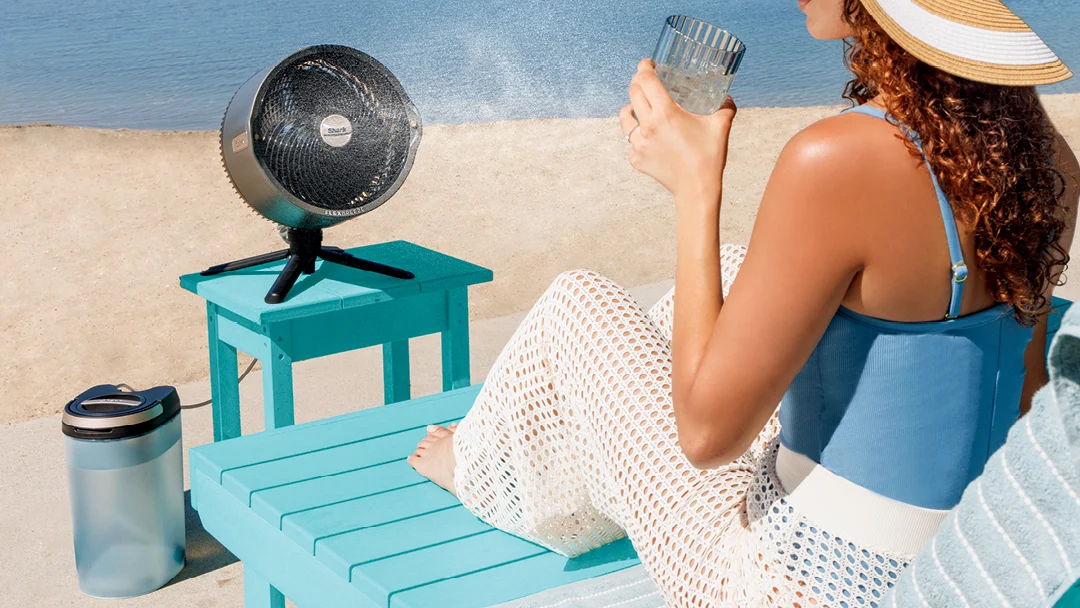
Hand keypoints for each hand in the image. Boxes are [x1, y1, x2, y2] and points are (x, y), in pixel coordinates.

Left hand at [620, 58, 736, 203]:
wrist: (697, 190)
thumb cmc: (709, 157)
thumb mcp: (721, 126)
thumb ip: (725, 107)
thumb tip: (727, 96)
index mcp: (666, 113)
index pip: (646, 81)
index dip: (644, 67)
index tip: (647, 64)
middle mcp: (648, 126)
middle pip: (632, 93)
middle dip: (637, 82)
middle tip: (646, 80)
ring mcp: (639, 144)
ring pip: (625, 118)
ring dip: (631, 108)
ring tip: (640, 108)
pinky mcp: (637, 159)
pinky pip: (631, 142)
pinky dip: (637, 137)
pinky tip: (648, 137)